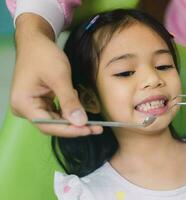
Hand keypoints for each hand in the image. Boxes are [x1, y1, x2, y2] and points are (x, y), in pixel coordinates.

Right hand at [11, 13, 102, 136]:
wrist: (35, 41)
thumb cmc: (44, 55)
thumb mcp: (59, 77)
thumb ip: (69, 101)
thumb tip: (80, 122)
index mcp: (23, 103)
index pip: (48, 125)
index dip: (70, 130)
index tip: (89, 130)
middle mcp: (24, 108)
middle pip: (52, 125)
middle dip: (75, 126)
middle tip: (97, 128)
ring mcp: (31, 106)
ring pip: (56, 120)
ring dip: (74, 120)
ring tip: (93, 121)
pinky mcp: (39, 102)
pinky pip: (56, 112)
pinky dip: (69, 111)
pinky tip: (79, 106)